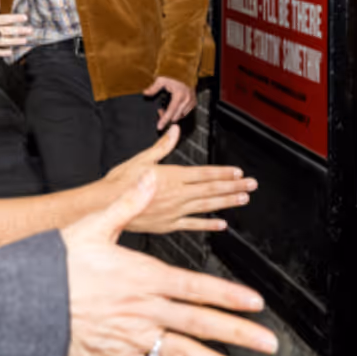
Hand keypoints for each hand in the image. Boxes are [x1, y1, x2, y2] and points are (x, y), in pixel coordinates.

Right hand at [0, 4, 29, 55]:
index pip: (1, 20)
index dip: (14, 19)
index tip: (24, 17)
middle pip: (4, 32)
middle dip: (18, 31)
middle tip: (30, 31)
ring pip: (0, 43)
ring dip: (14, 42)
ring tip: (25, 41)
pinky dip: (1, 52)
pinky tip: (9, 52)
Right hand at [62, 172, 277, 355]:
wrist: (23, 298)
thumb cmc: (56, 263)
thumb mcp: (91, 226)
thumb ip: (126, 204)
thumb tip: (149, 180)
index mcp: (141, 277)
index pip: (193, 286)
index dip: (226, 295)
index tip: (254, 302)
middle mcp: (142, 310)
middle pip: (198, 322)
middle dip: (236, 333)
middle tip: (268, 343)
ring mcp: (131, 337)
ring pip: (181, 354)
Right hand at [104, 126, 256, 233]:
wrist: (105, 206)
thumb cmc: (120, 182)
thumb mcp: (141, 158)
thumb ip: (162, 146)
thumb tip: (174, 131)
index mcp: (172, 175)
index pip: (204, 173)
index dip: (224, 173)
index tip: (239, 172)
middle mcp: (177, 194)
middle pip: (211, 189)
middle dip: (234, 186)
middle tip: (251, 184)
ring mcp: (174, 211)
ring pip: (206, 205)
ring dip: (227, 202)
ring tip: (243, 199)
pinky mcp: (168, 224)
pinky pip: (193, 225)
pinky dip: (208, 224)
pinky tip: (221, 224)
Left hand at [143, 77, 195, 129]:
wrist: (186, 71)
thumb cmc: (174, 75)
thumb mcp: (162, 80)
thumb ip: (154, 88)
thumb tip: (146, 93)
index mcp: (179, 96)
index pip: (170, 112)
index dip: (164, 120)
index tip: (159, 127)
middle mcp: (186, 100)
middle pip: (176, 117)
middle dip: (167, 117)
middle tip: (160, 111)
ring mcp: (191, 102)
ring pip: (181, 116)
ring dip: (173, 115)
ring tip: (168, 107)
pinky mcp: (194, 102)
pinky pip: (186, 112)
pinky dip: (179, 112)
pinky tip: (174, 107)